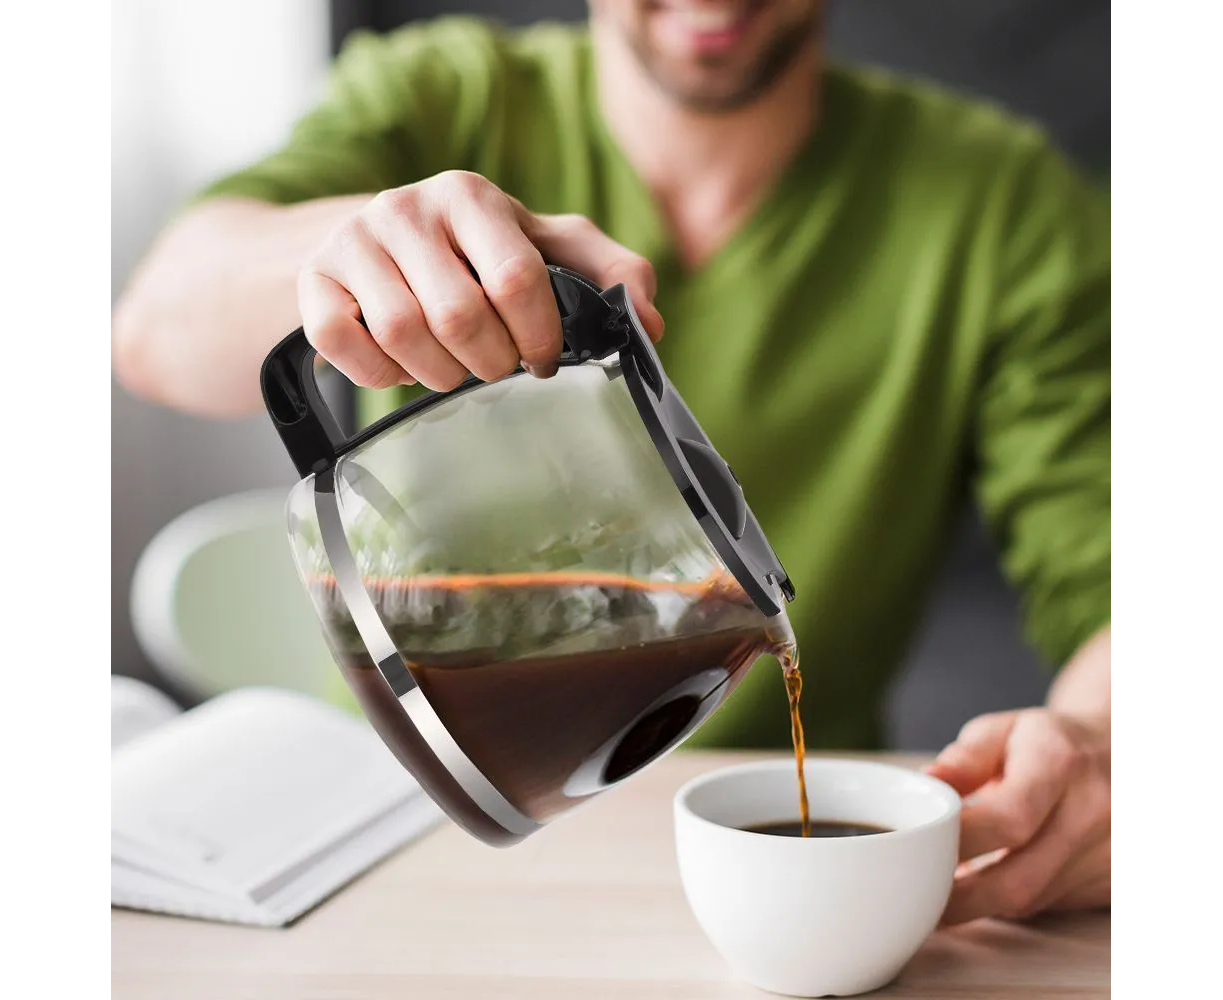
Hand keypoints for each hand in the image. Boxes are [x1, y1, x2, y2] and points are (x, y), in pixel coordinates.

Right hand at [297, 170, 664, 390]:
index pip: (517, 278)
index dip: (537, 336)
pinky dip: (382, 375)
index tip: (540, 358)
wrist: (365, 242)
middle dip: (489, 362)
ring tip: (453, 368)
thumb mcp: (540, 246)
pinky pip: (346, 346)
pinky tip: (401, 365)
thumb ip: (605, 272)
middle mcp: (407, 207)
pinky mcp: (313, 280)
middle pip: (459, 316)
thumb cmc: (469, 252)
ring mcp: (353, 241)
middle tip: (495, 366)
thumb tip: (650, 322)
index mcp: (472, 195)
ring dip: (439, 374)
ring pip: (403, 335)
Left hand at [926, 708, 1110, 925]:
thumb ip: (965, 757)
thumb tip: (928, 781)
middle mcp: (1095, 812)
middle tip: (921, 894)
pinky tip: (994, 881)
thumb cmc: (1052, 742)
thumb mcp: (1006, 730)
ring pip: (1032, 899)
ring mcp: (1112, 854)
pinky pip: (1050, 905)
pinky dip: (1014, 899)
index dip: (961, 843)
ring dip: (984, 901)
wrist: (1125, 756)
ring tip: (948, 886)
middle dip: (962, 898)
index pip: (1009, 817)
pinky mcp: (1115, 884)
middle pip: (1020, 879)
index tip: (920, 851)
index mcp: (1061, 763)